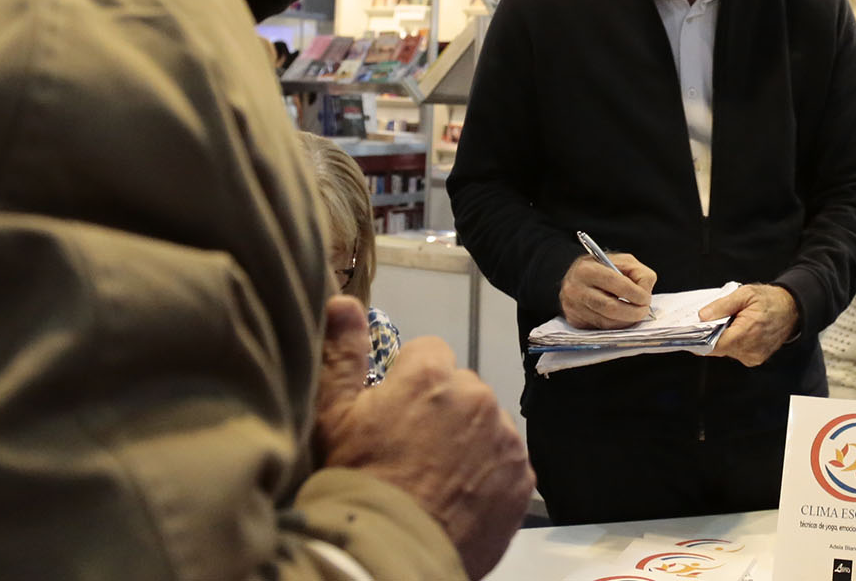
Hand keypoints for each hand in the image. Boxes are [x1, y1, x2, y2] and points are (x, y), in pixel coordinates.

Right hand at [314, 298, 532, 578]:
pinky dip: (490, 475)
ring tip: (438, 477)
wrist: (389, 553)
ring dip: (470, 440)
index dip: (409, 381)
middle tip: (413, 450)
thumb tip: (343, 301)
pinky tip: (462, 497)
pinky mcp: (523, 477)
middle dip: (443, 410)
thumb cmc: (354, 480)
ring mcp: (505, 437)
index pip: (429, 353)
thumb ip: (341, 353)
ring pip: (488, 424)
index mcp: (432, 373)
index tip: (394, 412)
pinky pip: (507, 462)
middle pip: (462, 388)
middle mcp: (477, 395)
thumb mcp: (332, 416)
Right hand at [559, 252, 656, 328]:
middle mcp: (575, 289)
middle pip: (610, 308)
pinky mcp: (573, 320)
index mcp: (587, 269)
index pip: (617, 285)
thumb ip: (639, 274)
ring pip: (606, 322)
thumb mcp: (624, 261)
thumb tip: (645, 294)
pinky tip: (621, 318)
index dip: (636, 294)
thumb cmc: (604, 268)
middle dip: (633, 312)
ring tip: (635, 315)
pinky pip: (600, 328)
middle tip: (644, 311)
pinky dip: (615, 326)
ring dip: (625, 321)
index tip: (646, 299)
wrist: (578, 277)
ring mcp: (572, 307)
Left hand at [699, 283, 799, 366]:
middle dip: (712, 336)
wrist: (792, 309)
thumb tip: (703, 316)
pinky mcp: (755, 359)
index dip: (700, 340)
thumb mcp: (744, 294)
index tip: (689, 334)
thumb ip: (722, 305)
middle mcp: (750, 349)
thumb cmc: (770, 300)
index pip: (714, 345)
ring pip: (726, 352)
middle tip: (709, 321)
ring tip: (730, 323)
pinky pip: (736, 353)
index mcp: (747, 333)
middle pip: (719, 349)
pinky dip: (733, 343)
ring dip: (723, 339)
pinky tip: (738, 330)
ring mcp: (753, 356)